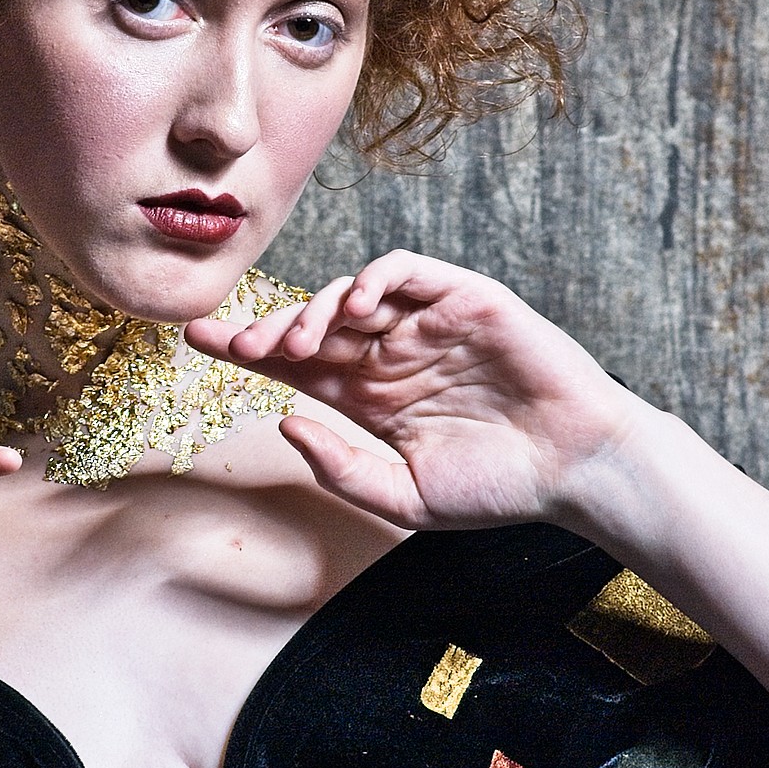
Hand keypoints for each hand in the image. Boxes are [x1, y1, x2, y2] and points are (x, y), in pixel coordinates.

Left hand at [185, 252, 639, 531]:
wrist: (573, 472)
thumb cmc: (496, 488)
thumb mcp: (402, 496)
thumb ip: (340, 467)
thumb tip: (285, 425)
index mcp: (370, 397)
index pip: (294, 362)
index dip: (245, 346)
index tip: (196, 339)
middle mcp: (390, 354)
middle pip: (311, 323)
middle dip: (266, 329)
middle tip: (236, 345)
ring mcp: (426, 323)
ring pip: (351, 293)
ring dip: (315, 308)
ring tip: (300, 341)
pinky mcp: (464, 300)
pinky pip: (406, 271)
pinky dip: (373, 278)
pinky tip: (357, 307)